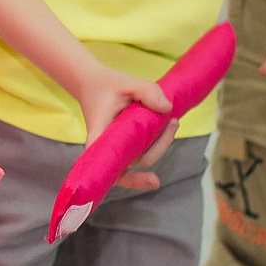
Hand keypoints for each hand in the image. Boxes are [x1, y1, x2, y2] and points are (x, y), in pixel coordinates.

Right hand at [70, 57, 175, 192]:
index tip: (155, 182)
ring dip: (161, 143)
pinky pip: (144, 150)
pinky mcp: (125, 145)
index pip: (114, 165)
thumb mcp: (127, 83)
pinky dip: (157, 141)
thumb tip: (167, 109)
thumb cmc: (106, 86)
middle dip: (161, 147)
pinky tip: (167, 127)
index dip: (132, 179)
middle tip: (174, 122)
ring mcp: (117, 149)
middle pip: (138, 161)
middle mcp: (107, 149)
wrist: (92, 85)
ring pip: (144, 157)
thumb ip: (148, 92)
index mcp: (100, 137)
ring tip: (172, 120)